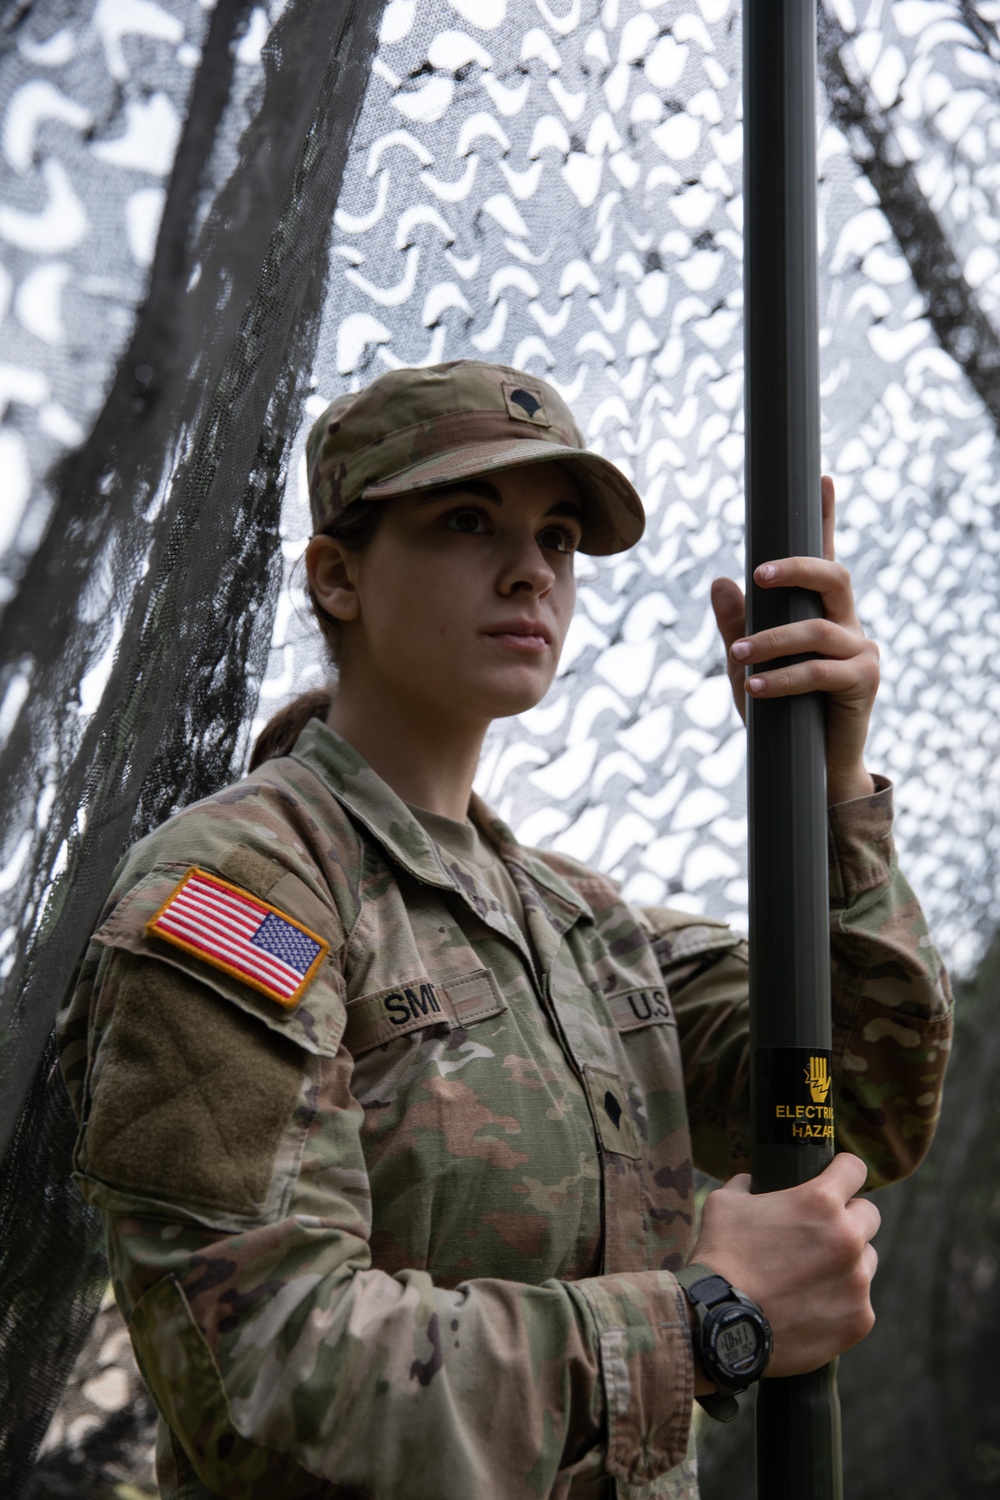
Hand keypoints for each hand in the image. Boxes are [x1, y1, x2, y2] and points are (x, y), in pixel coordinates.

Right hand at [688, 1153, 879, 1381]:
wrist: (721, 1323)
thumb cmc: (720, 1257)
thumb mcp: (725, 1202)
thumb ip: (748, 1185)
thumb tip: (753, 1182)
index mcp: (820, 1202)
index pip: (854, 1169)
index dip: (843, 1170)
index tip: (837, 1178)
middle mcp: (848, 1238)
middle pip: (869, 1215)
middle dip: (849, 1218)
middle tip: (820, 1232)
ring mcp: (857, 1282)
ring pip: (867, 1260)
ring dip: (848, 1261)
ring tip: (812, 1275)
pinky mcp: (859, 1319)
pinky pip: (859, 1301)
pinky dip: (840, 1301)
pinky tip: (810, 1306)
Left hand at [710, 477, 879, 804]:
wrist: (811, 773)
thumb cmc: (780, 717)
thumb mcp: (746, 667)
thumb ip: (736, 625)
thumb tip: (720, 579)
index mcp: (821, 613)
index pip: (825, 558)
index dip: (826, 518)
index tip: (824, 477)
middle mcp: (848, 624)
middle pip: (833, 576)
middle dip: (797, 567)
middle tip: (758, 574)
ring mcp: (861, 652)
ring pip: (818, 629)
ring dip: (772, 639)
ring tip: (738, 655)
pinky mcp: (864, 683)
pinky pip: (819, 671)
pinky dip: (782, 678)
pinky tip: (753, 686)